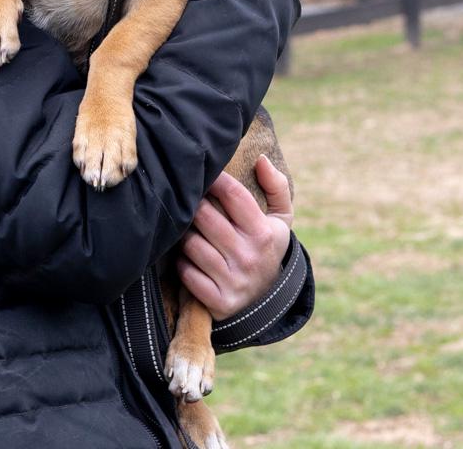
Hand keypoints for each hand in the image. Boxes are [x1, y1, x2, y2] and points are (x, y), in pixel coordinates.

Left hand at [176, 156, 292, 319]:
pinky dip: (182, 263)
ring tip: (189, 231)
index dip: (214, 180)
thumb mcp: (280, 219)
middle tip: (190, 203)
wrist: (267, 300)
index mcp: (264, 233)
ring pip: (190, 243)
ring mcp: (234, 281)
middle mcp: (250, 257)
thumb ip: (276, 186)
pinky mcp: (219, 301)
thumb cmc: (266, 245)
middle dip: (193, 206)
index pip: (232, 194)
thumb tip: (261, 160)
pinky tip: (189, 258)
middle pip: (204, 216)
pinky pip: (185, 272)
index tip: (204, 175)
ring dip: (184, 235)